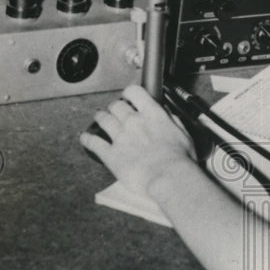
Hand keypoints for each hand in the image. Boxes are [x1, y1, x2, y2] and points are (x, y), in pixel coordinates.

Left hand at [80, 84, 198, 198]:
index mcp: (153, 115)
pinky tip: (85, 138)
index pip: (135, 92)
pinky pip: (93, 142)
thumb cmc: (179, 160)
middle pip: (116, 105)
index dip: (129, 93)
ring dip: (100, 117)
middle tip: (115, 110)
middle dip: (115, 107)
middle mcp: (134, 122)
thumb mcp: (184, 135)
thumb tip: (167, 115)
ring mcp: (120, 137)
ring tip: (100, 117)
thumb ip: (173, 122)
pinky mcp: (111, 154)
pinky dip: (87, 139)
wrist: (168, 177)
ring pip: (103, 119)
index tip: (129, 96)